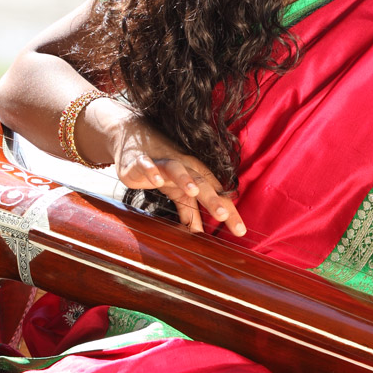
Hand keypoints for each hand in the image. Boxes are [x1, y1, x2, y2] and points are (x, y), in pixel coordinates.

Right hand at [91, 99, 245, 236]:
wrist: (132, 137)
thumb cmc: (161, 167)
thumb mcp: (177, 191)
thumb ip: (189, 212)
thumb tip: (200, 235)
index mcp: (196, 174)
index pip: (216, 194)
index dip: (229, 212)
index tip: (240, 231)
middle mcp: (183, 166)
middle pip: (201, 182)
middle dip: (212, 198)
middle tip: (223, 216)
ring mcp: (162, 162)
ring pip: (177, 169)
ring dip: (185, 179)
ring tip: (193, 192)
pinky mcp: (140, 160)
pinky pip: (146, 164)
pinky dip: (151, 170)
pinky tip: (156, 180)